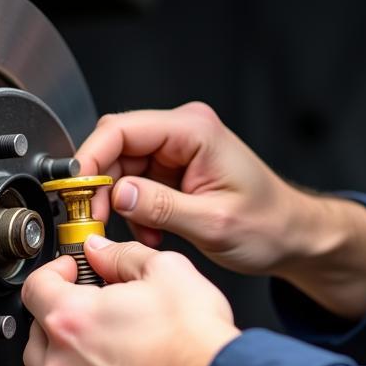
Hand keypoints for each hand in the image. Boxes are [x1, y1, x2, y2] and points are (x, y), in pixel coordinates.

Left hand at [22, 235, 239, 365]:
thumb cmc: (196, 341)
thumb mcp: (166, 270)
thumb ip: (121, 256)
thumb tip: (100, 252)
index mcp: (71, 320)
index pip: (36, 287)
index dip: (54, 272)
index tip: (72, 272)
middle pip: (38, 336)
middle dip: (60, 318)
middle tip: (95, 310)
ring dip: (79, 360)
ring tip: (121, 350)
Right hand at [76, 102, 365, 319]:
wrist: (292, 236)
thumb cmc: (268, 225)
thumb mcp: (213, 223)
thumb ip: (161, 207)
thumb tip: (118, 194)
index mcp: (194, 131)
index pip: (123, 129)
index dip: (91, 157)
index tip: (73, 190)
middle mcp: (183, 132)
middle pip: (116, 146)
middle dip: (100, 186)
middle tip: (93, 222)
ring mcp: (178, 150)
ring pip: (121, 167)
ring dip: (119, 203)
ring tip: (139, 233)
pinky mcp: (175, 169)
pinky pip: (136, 183)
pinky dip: (134, 210)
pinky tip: (151, 232)